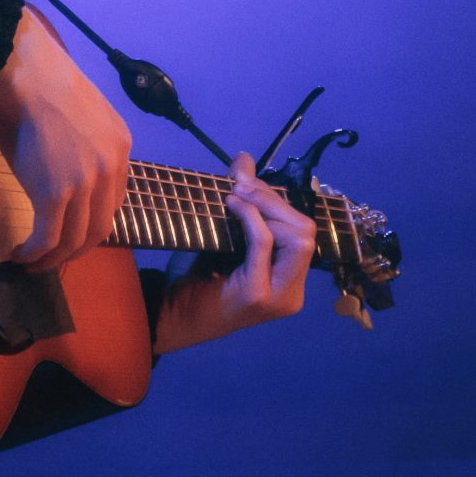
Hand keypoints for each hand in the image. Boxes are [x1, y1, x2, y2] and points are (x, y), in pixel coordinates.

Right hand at [0, 7, 131, 270]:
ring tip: (34, 264)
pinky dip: (34, 254)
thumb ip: (84, 146)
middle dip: (76, 250)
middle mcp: (110, 168)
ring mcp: (85, 183)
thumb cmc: (42, 84)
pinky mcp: (55, 193)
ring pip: (74, 239)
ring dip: (53, 259)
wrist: (25, 72)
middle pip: (99, 227)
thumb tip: (65, 170)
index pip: (113, 201)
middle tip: (55, 258)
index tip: (72, 231)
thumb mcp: (81, 116)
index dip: (91, 223)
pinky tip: (21, 255)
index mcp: (120, 146)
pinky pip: (47, 237)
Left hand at [152, 153, 316, 352]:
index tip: (247, 181)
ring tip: (236, 196)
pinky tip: (232, 206)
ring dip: (266, 209)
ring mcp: (279, 298)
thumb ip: (241, 202)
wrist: (169, 318)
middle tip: (241, 185)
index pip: (304, 232)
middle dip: (275, 202)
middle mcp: (292, 293)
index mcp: (290, 281)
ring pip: (297, 239)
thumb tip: (244, 157)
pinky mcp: (257, 296)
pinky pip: (265, 245)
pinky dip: (252, 219)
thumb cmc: (197, 281)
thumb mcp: (226, 237)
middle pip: (306, 232)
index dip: (280, 202)